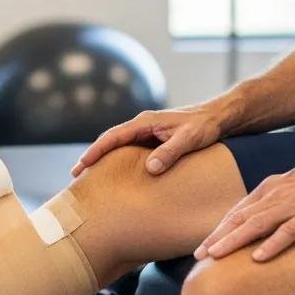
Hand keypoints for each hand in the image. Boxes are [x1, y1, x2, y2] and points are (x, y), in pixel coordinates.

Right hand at [71, 105, 224, 178]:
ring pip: (118, 147)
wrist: (219, 117)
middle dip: (92, 157)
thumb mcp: (189, 139)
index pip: (113, 137)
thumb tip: (150, 169)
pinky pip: (129, 151)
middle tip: (75, 176)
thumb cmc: (205, 126)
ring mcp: (146, 133)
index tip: (83, 165)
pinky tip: (114, 174)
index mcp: (145, 122)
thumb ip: (170, 153)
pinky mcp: (152, 141)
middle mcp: (142, 126)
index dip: (97, 151)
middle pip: (110, 142)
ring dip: (103, 160)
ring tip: (89, 178)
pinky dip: (117, 161)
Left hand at [193, 160, 294, 262]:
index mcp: (270, 188)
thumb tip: (260, 217)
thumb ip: (276, 200)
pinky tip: (257, 257)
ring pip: (256, 224)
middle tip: (198, 255)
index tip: (204, 246)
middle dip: (217, 237)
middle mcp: (276, 194)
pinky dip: (272, 244)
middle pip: (240, 218)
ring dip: (233, 241)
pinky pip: (289, 231)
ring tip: (215, 256)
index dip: (219, 230)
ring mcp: (294, 204)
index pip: (238, 212)